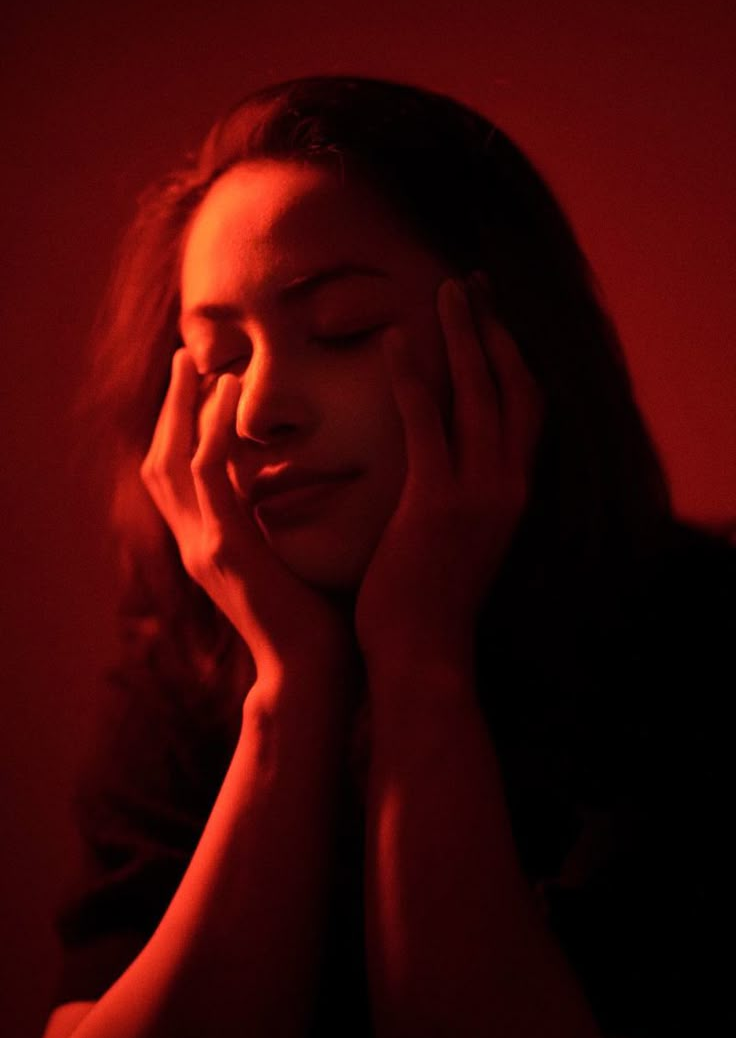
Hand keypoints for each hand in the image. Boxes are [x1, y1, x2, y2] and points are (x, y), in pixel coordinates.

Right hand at [141, 349, 355, 685]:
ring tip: (196, 361)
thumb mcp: (294, 564)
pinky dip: (210, 430)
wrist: (314, 679)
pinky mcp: (225, 550)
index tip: (199, 385)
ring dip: (181, 407)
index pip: (182, 477)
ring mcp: (204, 547)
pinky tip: (225, 395)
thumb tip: (316, 489)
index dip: (181, 430)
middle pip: (162, 460)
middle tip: (184, 358)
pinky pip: (206, 475)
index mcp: (212, 546)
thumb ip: (287, 526)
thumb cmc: (319, 625)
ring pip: (172, 459)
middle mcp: (197, 544)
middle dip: (169, 408)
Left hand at [354, 273, 543, 668]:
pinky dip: (415, 376)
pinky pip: (427, 423)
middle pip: (515, 387)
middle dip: (497, 330)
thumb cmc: (427, 602)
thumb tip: (433, 459)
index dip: (513, 359)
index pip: (526, 410)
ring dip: (467, 336)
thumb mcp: (455, 538)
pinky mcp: (436, 504)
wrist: (423, 657)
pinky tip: (398, 339)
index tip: (493, 318)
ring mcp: (477, 494)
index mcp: (512, 494)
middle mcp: (507, 487)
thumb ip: (453, 493)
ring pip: (482, 395)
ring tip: (450, 291)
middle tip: (474, 283)